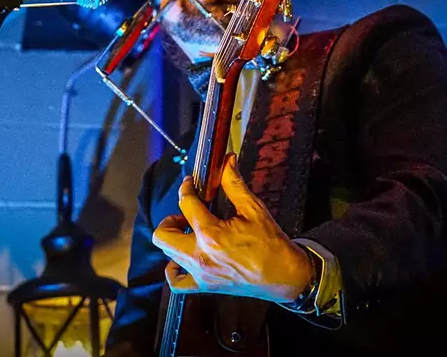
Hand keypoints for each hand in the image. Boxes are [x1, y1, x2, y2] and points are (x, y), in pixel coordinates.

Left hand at [151, 153, 313, 302]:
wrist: (284, 275)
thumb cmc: (271, 243)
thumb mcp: (253, 209)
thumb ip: (234, 184)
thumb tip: (227, 160)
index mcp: (211, 234)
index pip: (186, 204)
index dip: (186, 188)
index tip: (190, 184)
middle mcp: (200, 255)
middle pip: (163, 234)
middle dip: (170, 218)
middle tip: (186, 214)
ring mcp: (200, 273)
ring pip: (168, 254)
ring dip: (174, 238)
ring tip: (190, 232)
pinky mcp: (204, 286)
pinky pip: (176, 282)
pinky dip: (173, 270)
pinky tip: (183, 259)